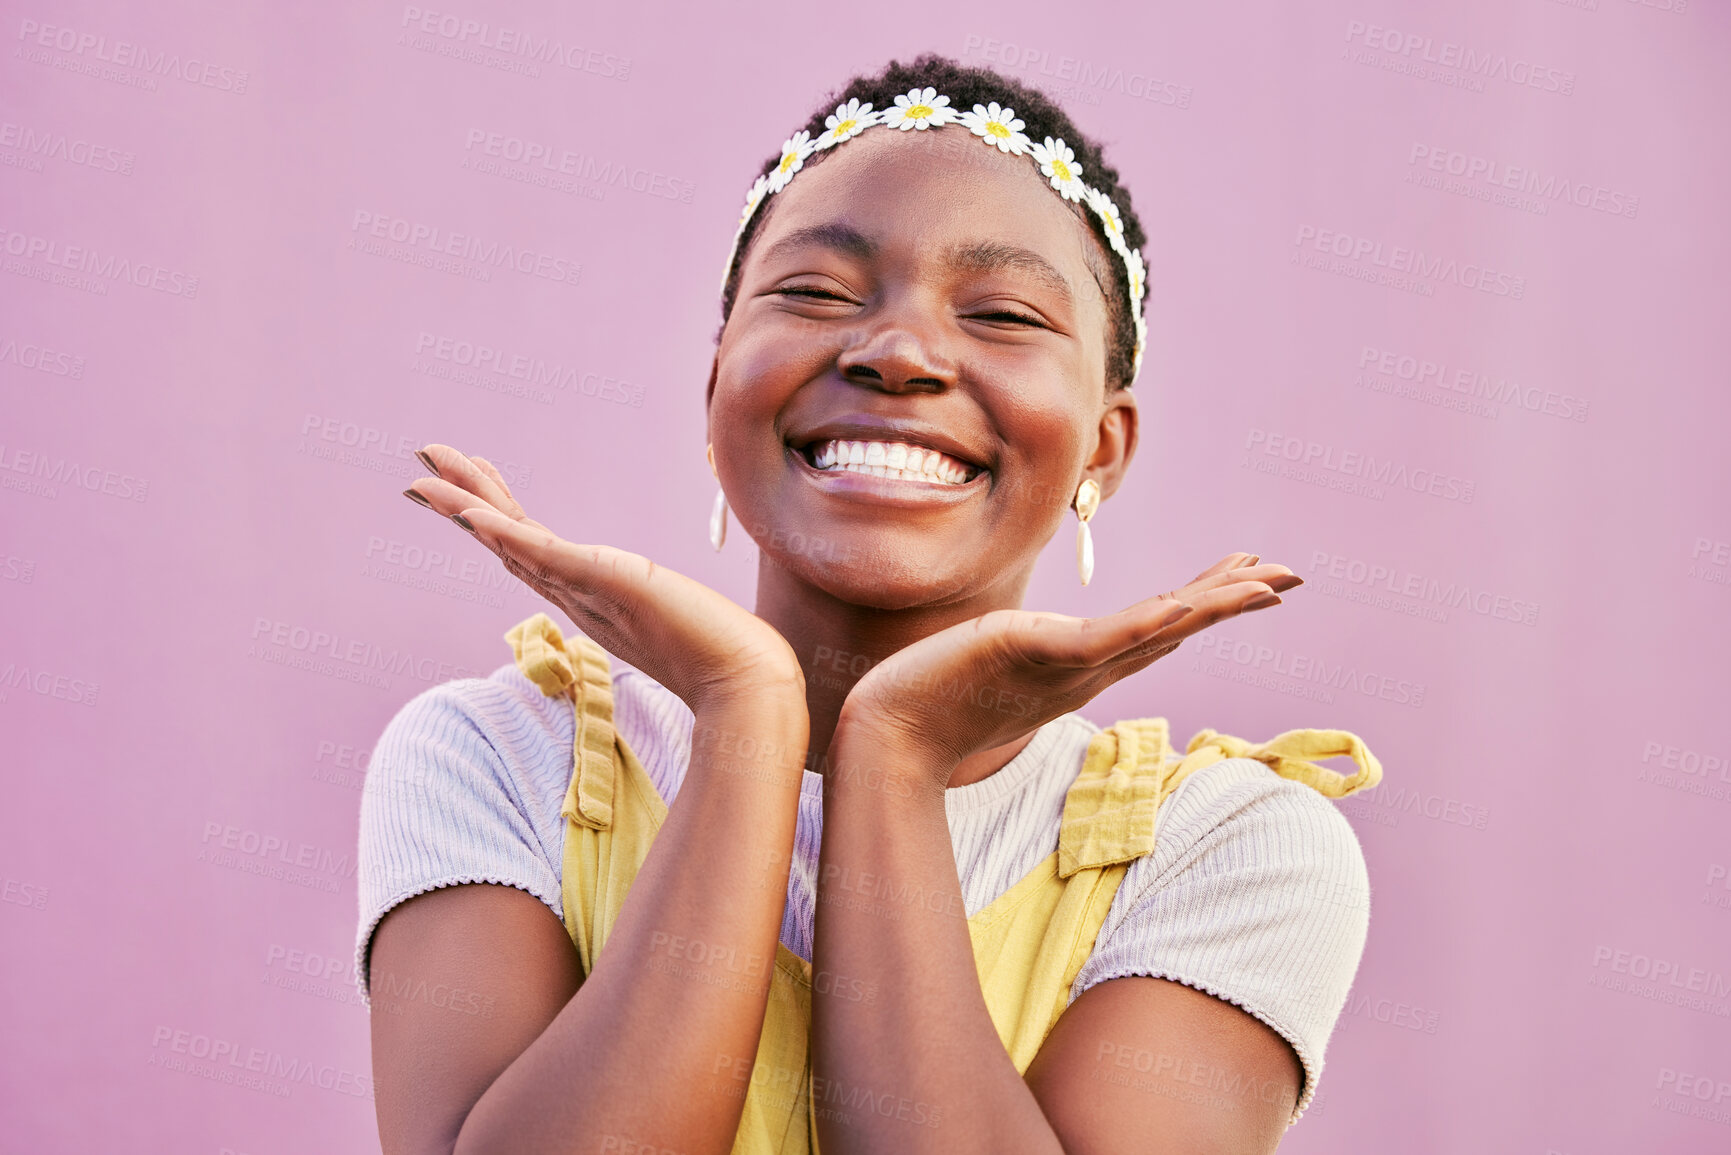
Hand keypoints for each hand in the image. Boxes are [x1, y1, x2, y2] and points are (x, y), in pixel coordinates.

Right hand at [403, 444, 803, 713]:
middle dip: (463, 504)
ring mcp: (585, 592)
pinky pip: (544, 556)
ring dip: (467, 509)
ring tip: (425, 478)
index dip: (495, 520)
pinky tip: (476, 516)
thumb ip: (654, 606)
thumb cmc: (717, 653)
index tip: (470, 485)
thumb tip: (660, 600)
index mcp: (588, 596)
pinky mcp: (605, 585)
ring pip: (512, 544)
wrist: (740, 681)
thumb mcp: (672, 614)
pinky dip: (507, 534)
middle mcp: (576, 595)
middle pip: (506, 543)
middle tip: (420, 470)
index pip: (530, 550)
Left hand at [836, 552, 1300, 781]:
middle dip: (1232, 600)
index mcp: (1077, 667)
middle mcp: (1084, 670)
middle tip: (1289, 576)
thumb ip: (1012, 650)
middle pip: (1172, 626)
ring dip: (1214, 605)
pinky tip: (1192, 603)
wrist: (887, 736)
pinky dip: (1153, 621)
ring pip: (1155, 629)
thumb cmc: (924, 702)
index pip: (1154, 628)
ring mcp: (1066, 665)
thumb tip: (1018, 633)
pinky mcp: (1037, 652)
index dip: (1205, 604)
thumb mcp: (984, 662)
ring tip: (1267, 583)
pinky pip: (1108, 637)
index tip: (1250, 579)